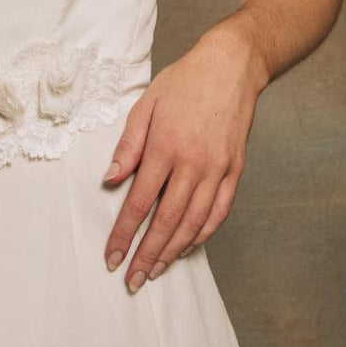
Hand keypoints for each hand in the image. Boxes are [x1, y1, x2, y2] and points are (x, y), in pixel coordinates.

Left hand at [102, 28, 264, 292]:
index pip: (139, 202)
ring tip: (155, 271)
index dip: (124, 234)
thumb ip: (128, 145)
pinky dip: (201, 234)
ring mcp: (218, 169)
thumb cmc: (183, 82)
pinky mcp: (235, 171)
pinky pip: (218, 212)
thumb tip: (111, 179)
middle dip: (146, 255)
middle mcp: (193, 164)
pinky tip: (187, 247)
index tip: (112, 257)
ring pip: (193, 223)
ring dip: (172, 252)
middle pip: (166, 222)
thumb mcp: (146, 104)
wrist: (232, 66)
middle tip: (132, 280)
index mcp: (165, 147)